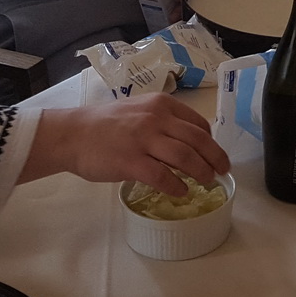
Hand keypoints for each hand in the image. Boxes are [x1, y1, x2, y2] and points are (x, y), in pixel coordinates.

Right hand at [25, 94, 230, 196]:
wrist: (73, 134)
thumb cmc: (105, 124)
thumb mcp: (139, 110)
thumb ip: (162, 120)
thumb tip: (189, 141)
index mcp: (161, 105)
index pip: (198, 123)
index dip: (211, 141)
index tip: (214, 153)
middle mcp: (156, 119)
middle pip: (198, 140)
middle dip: (216, 158)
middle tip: (223, 171)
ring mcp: (144, 140)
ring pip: (185, 157)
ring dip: (202, 172)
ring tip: (207, 182)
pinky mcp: (131, 162)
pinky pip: (163, 177)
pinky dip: (177, 186)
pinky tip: (181, 192)